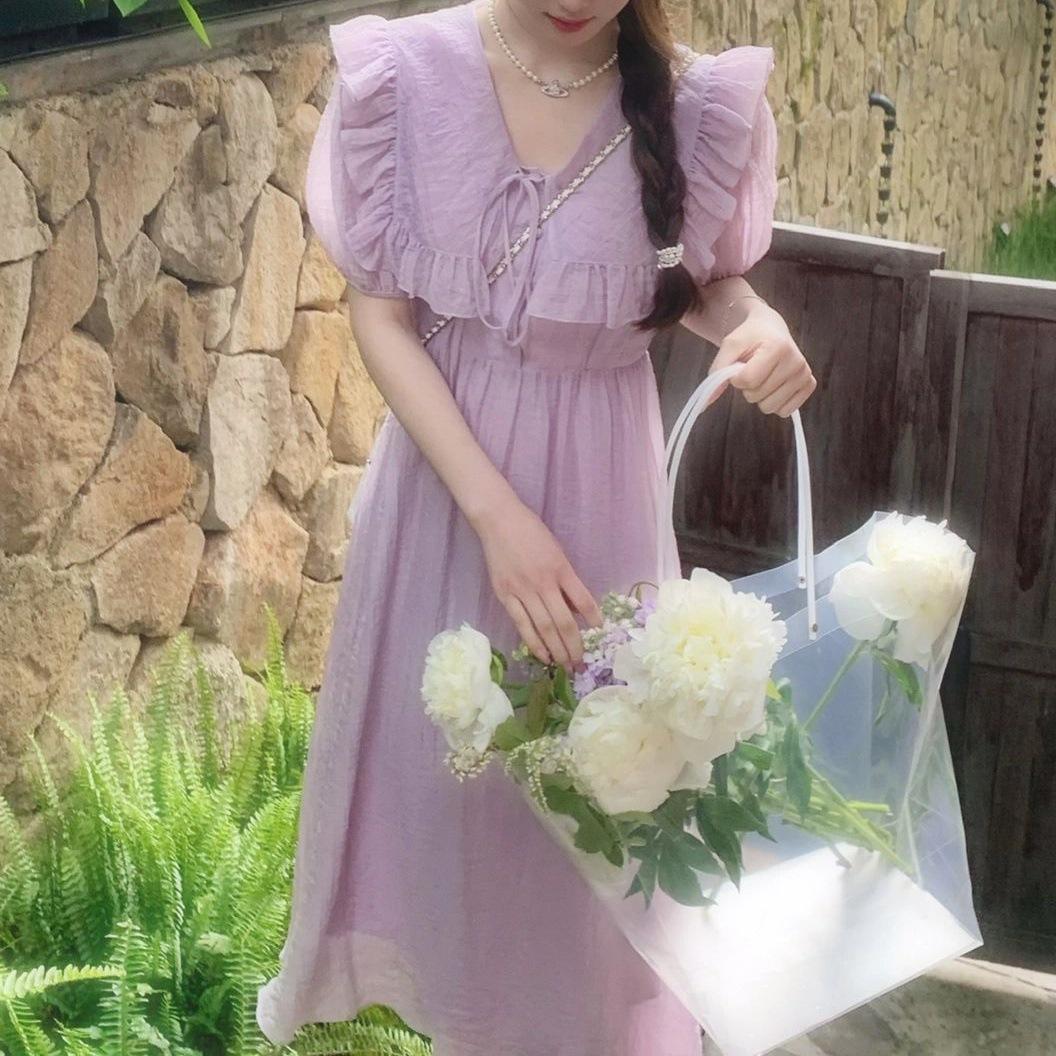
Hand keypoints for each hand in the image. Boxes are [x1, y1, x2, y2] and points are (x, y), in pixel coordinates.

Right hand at [474, 500, 603, 669]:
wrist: (499, 521)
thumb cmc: (531, 533)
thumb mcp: (557, 552)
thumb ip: (567, 580)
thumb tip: (577, 610)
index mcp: (560, 568)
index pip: (583, 600)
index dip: (593, 620)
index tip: (600, 634)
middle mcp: (543, 582)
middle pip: (563, 621)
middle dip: (574, 645)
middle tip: (581, 663)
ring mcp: (522, 590)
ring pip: (543, 627)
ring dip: (556, 649)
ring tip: (565, 665)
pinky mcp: (505, 596)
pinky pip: (522, 624)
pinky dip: (534, 642)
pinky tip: (543, 655)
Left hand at [706, 302, 815, 414]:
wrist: (771, 328)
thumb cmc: (750, 337)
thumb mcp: (730, 345)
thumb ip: (717, 371)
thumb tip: (707, 401)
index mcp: (778, 348)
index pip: (747, 380)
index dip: (736, 378)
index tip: (740, 366)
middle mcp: (796, 362)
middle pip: (757, 396)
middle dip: (748, 387)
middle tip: (754, 369)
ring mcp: (805, 375)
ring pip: (770, 407)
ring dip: (760, 396)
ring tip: (764, 376)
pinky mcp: (809, 385)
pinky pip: (785, 411)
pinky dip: (775, 402)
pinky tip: (775, 385)